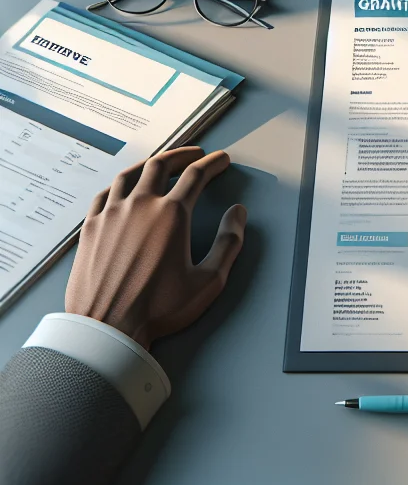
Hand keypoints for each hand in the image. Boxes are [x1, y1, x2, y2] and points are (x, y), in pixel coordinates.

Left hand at [65, 147, 246, 349]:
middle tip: (195, 154)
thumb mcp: (208, 282)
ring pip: (130, 174)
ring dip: (150, 163)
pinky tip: (124, 187)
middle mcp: (141, 205)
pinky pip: (105, 194)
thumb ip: (229, 243)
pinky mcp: (91, 228)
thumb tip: (238, 213)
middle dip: (183, 154)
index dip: (213, 164)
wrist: (106, 329)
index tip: (222, 160)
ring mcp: (112, 214)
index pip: (196, 175)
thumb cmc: (159, 309)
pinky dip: (120, 183)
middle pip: (162, 165)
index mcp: (172, 214)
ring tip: (161, 163)